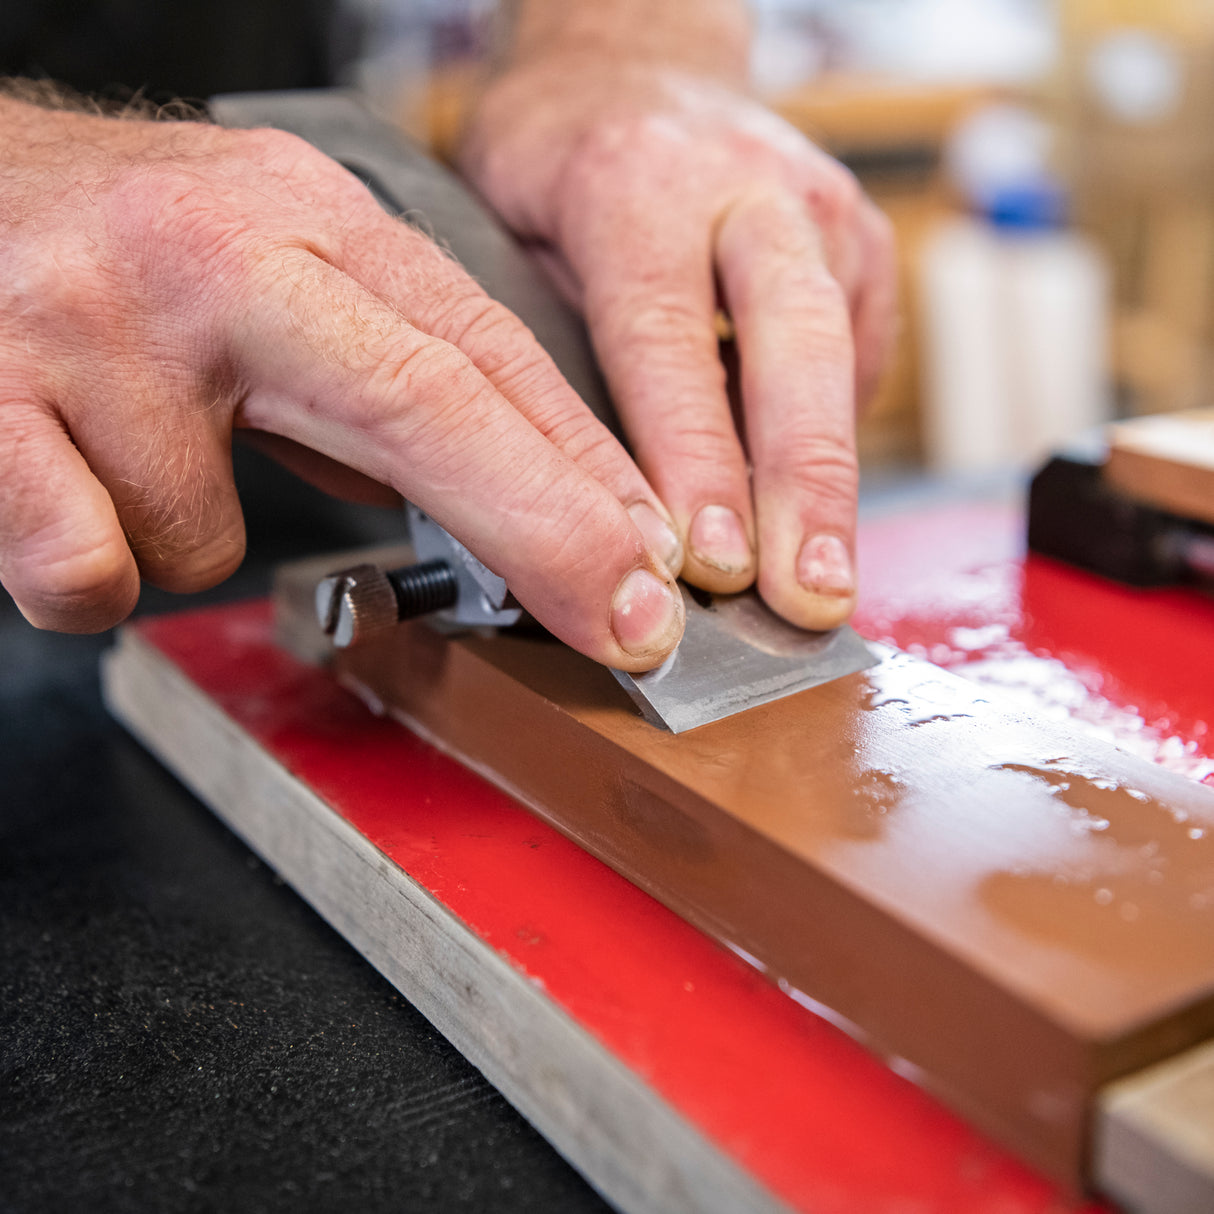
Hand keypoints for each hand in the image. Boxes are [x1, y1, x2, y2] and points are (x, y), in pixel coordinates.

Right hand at [0, 97, 688, 669]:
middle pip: (425, 404)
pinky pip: (92, 569)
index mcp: (304, 227)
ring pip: (216, 537)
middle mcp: (216, 258)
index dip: (581, 469)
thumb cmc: (112, 254)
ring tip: (122, 457)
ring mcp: (99, 324)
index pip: (483, 352)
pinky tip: (56, 485)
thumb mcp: (268, 273)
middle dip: (547, 529)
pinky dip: (89, 568)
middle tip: (627, 619)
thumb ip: (377, 372)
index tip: (652, 560)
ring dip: (191, 541)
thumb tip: (501, 498)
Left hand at [459, 57, 896, 629]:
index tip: (709, 560)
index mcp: (636, 186)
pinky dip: (838, 446)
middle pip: (791, 350)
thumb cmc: (562, 156)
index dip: (695, 461)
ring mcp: (819, 213)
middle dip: (801, 487)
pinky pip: (857, 361)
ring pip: (839, 360)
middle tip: (804, 594)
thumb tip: (581, 493)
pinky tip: (819, 520)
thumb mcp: (506, 223)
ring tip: (824, 586)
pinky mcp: (860, 246)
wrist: (640, 65)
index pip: (668, 342)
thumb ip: (546, 338)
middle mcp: (746, 192)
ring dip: (835, 487)